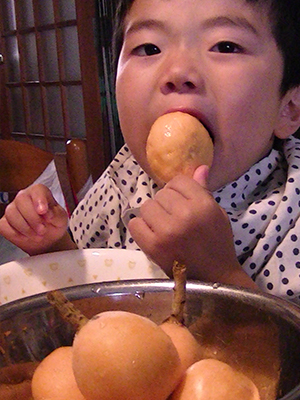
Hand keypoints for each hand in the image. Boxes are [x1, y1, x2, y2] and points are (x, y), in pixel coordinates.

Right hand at [0, 184, 69, 254]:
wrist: (47, 239)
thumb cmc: (54, 224)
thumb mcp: (61, 219)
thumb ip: (56, 214)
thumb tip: (48, 213)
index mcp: (40, 193)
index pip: (37, 190)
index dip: (39, 199)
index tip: (43, 211)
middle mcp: (24, 197)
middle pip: (21, 200)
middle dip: (32, 218)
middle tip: (42, 230)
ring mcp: (12, 209)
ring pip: (11, 214)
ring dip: (26, 228)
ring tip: (38, 236)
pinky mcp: (4, 222)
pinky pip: (4, 226)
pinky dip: (16, 234)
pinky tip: (27, 237)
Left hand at [129, 166, 256, 288]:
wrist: (214, 277)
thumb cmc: (218, 244)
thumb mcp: (217, 214)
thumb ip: (204, 190)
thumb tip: (200, 167)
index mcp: (203, 205)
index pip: (178, 181)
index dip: (178, 190)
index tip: (181, 202)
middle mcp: (184, 215)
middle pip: (161, 193)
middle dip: (166, 203)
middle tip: (173, 217)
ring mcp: (166, 231)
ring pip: (147, 206)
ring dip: (153, 214)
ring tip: (163, 226)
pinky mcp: (152, 246)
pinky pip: (135, 224)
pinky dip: (141, 227)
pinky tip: (152, 234)